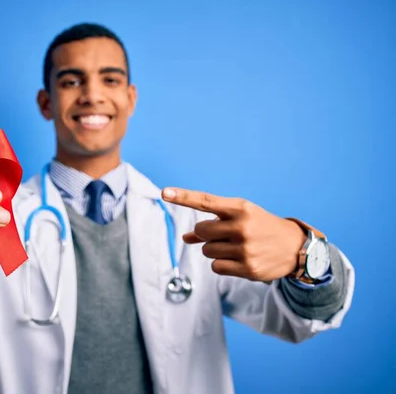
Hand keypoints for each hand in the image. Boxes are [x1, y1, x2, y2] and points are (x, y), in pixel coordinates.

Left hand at [162, 187, 306, 281]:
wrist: (295, 247)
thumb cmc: (260, 228)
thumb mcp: (240, 218)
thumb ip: (212, 225)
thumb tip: (185, 238)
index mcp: (241, 208)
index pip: (206, 201)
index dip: (183, 197)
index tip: (164, 192)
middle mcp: (242, 226)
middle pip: (201, 230)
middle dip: (206, 234)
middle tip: (223, 234)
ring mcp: (245, 248)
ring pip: (207, 250)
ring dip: (215, 250)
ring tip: (236, 247)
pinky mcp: (247, 267)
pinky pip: (215, 267)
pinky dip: (222, 264)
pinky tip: (238, 260)